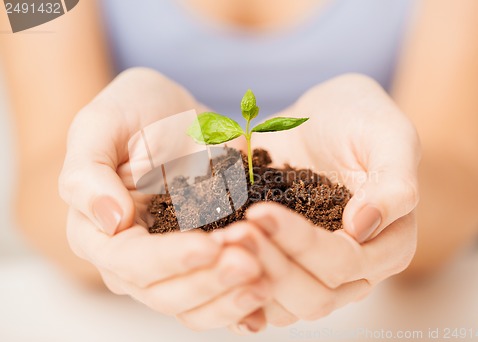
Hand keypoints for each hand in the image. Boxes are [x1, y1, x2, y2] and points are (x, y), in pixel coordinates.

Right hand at [59, 68, 269, 331]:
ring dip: (230, 298)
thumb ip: (89, 174)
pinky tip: (269, 296)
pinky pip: (221, 295)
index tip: (209, 245)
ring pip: (195, 304)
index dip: (169, 259)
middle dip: (209, 282)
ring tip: (266, 278)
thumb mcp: (100, 125)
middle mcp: (133, 261)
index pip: (130, 261)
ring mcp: (171, 265)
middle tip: (250, 263)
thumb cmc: (131, 113)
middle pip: (166, 293)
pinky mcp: (203, 261)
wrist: (171, 112)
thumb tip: (111, 222)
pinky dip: (243, 303)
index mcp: (98, 234)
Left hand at [219, 74, 419, 326]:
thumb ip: (393, 182)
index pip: (344, 263)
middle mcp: (355, 269)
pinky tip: (211, 268)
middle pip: (314, 296)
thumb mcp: (388, 136)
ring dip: (249, 281)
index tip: (260, 212)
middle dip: (270, 266)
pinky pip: (263, 294)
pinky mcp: (286, 263)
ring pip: (286, 305)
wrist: (325, 118)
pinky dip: (237, 287)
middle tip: (231, 233)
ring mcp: (316, 271)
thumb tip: (363, 228)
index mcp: (388, 245)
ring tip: (216, 245)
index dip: (302, 244)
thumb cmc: (361, 120)